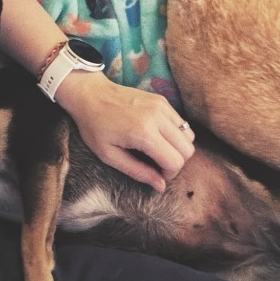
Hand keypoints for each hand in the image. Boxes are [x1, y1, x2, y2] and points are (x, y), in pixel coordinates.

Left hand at [55, 71, 194, 192]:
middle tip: (158, 164)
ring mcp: (162, 106)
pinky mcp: (162, 100)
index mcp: (143, 133)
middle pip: (187, 149)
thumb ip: (138, 172)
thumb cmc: (95, 126)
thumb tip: (160, 186)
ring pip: (189, 135)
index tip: (156, 174)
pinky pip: (181, 123)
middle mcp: (158, 117)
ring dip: (178, 148)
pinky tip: (157, 136)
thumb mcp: (110, 156)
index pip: (175, 161)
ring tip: (159, 150)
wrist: (90, 94)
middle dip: (176, 162)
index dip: (169, 174)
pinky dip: (175, 134)